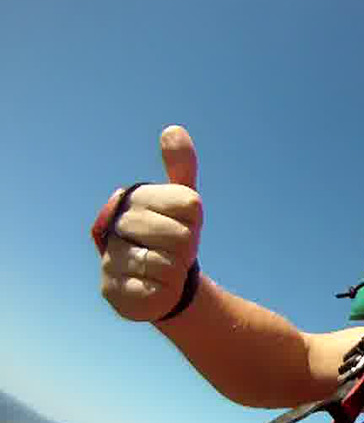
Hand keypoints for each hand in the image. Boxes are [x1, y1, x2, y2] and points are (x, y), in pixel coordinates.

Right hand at [95, 125, 202, 321]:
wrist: (161, 282)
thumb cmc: (172, 236)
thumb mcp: (183, 203)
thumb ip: (181, 167)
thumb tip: (173, 130)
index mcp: (135, 197)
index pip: (190, 204)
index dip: (194, 221)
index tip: (183, 225)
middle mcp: (115, 224)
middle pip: (181, 237)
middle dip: (186, 249)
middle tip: (173, 251)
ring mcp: (110, 258)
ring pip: (169, 265)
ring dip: (176, 272)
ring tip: (162, 269)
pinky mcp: (112, 290)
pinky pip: (157, 290)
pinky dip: (165, 291)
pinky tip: (153, 287)